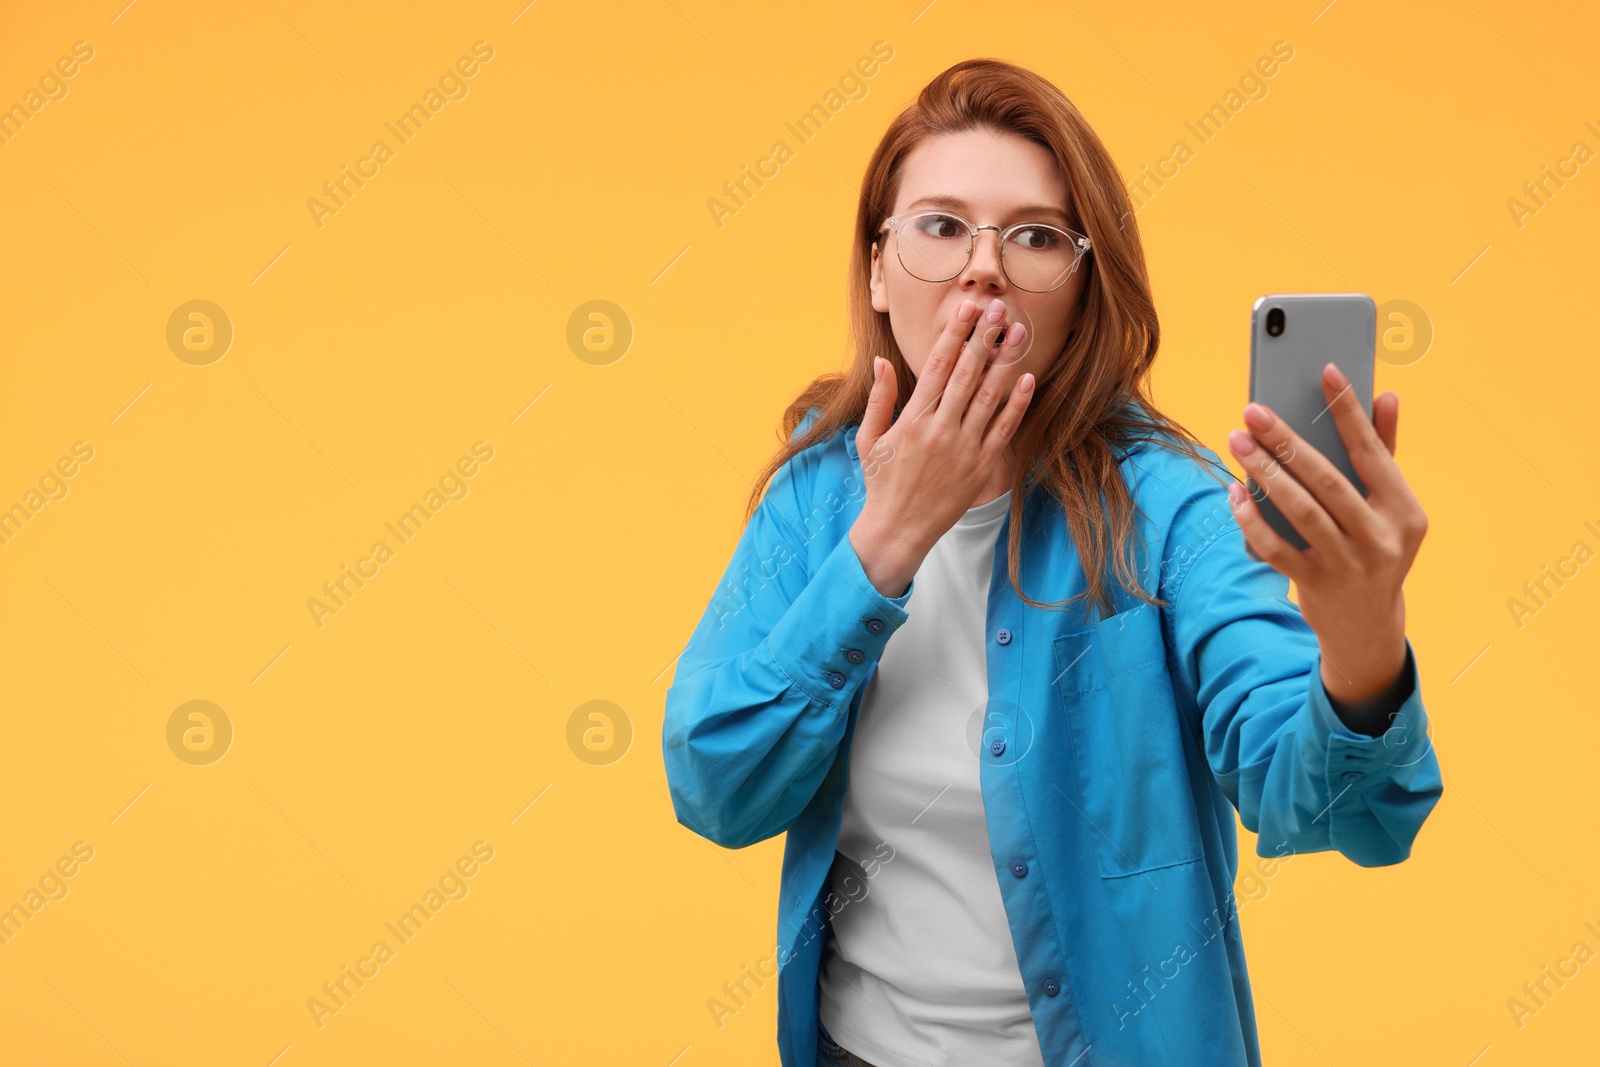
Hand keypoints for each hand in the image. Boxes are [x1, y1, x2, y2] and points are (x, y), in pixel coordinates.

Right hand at [850, 296, 1032, 596]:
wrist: (899, 530)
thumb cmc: (882, 482)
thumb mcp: (869, 439)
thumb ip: (880, 399)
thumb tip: (882, 360)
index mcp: (913, 420)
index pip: (938, 366)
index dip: (954, 334)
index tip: (967, 308)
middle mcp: (940, 431)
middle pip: (967, 374)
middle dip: (984, 338)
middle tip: (999, 308)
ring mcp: (964, 449)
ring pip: (990, 397)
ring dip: (1006, 362)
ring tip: (1019, 332)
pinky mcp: (981, 468)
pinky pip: (1003, 430)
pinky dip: (1016, 405)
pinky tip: (1027, 380)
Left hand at [1224, 362, 1428, 707]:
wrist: (1367, 626)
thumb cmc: (1375, 548)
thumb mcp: (1390, 507)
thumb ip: (1386, 453)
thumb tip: (1388, 395)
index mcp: (1405, 511)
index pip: (1373, 452)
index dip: (1350, 410)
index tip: (1326, 370)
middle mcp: (1382, 539)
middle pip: (1327, 480)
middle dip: (1286, 441)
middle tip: (1252, 411)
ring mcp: (1349, 565)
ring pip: (1299, 511)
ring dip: (1263, 474)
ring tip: (1236, 442)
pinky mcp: (1316, 586)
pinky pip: (1275, 547)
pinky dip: (1251, 519)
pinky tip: (1233, 493)